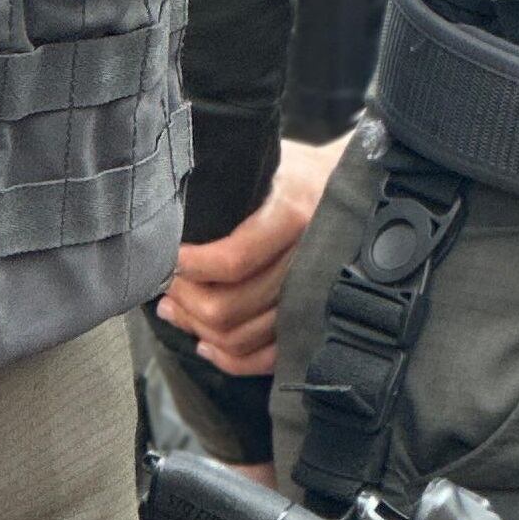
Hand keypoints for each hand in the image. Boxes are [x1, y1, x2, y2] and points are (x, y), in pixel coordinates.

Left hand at [158, 132, 348, 377]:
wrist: (354, 190)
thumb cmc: (296, 171)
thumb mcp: (265, 159)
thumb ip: (227, 178)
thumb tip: (169, 207)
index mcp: (293, 215)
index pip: (233, 260)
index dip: (191, 267)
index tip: (167, 257)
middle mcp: (305, 259)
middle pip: (231, 307)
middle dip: (185, 300)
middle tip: (164, 285)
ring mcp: (311, 295)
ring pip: (242, 337)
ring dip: (198, 328)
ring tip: (175, 308)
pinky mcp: (311, 318)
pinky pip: (268, 358)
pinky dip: (232, 359)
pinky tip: (206, 344)